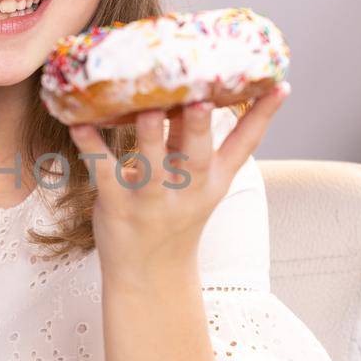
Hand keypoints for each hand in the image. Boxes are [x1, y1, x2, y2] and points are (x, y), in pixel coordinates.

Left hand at [67, 86, 289, 280]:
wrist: (148, 275)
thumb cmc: (172, 216)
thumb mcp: (198, 185)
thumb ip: (197, 143)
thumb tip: (195, 91)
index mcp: (213, 181)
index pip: (245, 146)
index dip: (264, 116)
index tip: (281, 85)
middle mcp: (188, 190)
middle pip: (199, 155)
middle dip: (201, 127)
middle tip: (201, 99)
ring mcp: (152, 201)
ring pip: (154, 165)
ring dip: (151, 135)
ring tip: (148, 107)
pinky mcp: (118, 206)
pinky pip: (106, 174)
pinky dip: (92, 149)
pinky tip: (79, 124)